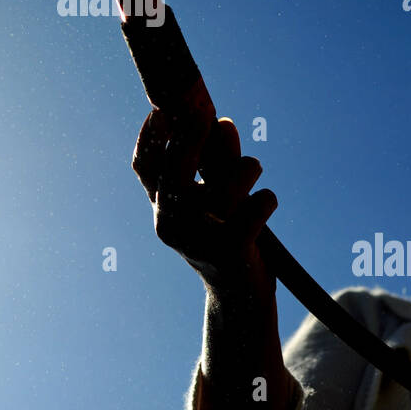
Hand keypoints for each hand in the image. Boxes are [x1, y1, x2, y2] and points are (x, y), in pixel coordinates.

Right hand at [132, 109, 278, 294]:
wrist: (238, 299)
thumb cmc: (226, 237)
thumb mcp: (217, 198)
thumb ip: (218, 163)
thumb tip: (224, 124)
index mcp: (163, 210)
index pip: (144, 168)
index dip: (149, 137)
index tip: (162, 110)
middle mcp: (171, 226)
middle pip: (174, 170)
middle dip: (191, 136)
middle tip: (209, 115)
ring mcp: (197, 241)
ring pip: (225, 186)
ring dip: (246, 167)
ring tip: (254, 166)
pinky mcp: (229, 253)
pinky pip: (254, 208)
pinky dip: (265, 200)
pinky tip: (266, 203)